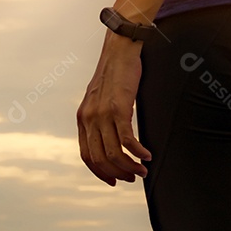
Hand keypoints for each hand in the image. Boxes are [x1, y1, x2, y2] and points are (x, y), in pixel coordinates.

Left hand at [76, 31, 152, 185]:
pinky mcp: (118, 108)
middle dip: (117, 173)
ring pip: (113, 153)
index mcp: (82, 118)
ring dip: (130, 166)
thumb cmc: (114, 73)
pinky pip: (127, 140)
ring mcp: (101, 114)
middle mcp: (88, 119)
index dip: (100, 172)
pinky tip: (147, 155)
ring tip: (143, 170)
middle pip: (100, 159)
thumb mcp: (100, 98)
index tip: (114, 181)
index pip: (87, 156)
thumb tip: (110, 138)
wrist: (119, 49)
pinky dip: (138, 152)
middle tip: (134, 178)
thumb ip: (100, 118)